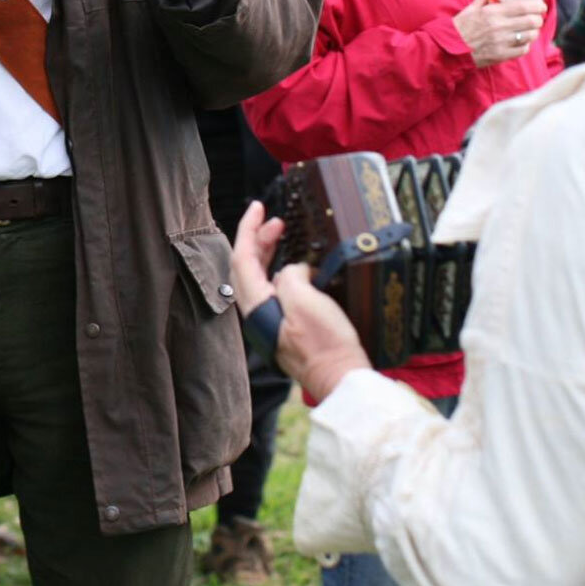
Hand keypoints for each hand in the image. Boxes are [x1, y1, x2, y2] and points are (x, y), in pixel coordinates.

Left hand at [232, 201, 370, 399]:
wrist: (342, 378)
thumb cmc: (326, 344)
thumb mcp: (306, 299)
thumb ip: (290, 276)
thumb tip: (292, 272)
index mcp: (256, 306)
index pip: (242, 258)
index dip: (248, 229)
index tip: (258, 207)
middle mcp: (257, 315)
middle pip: (246, 268)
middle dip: (257, 239)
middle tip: (276, 222)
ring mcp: (270, 324)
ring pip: (259, 279)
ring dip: (268, 255)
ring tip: (284, 237)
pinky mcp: (285, 329)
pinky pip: (275, 292)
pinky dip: (281, 272)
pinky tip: (298, 268)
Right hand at [453, 0, 548, 67]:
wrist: (448, 49)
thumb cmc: (459, 28)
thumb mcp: (469, 9)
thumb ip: (482, 1)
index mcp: (492, 12)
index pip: (524, 7)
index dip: (538, 6)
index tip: (542, 6)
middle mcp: (499, 26)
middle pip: (531, 21)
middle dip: (539, 20)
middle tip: (537, 19)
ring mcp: (501, 42)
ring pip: (530, 36)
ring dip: (534, 33)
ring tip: (532, 31)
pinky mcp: (501, 55)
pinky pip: (522, 50)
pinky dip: (525, 46)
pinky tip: (522, 43)